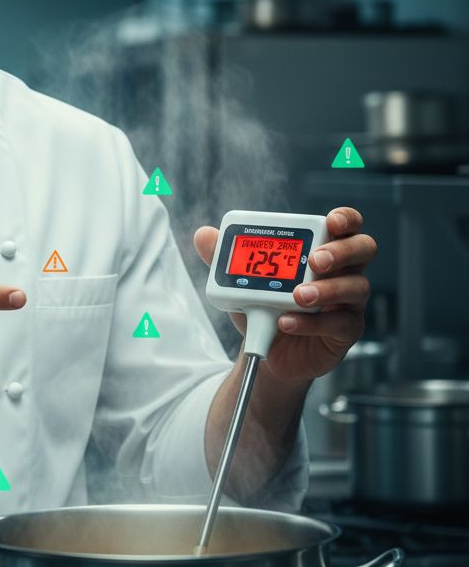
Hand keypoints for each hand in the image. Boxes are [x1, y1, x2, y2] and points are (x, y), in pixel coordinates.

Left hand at [193, 207, 377, 387]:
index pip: (347, 226)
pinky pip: (340, 324)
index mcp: (323, 249)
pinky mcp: (345, 331)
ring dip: (326, 289)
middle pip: (363, 250)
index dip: (345, 218)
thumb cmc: (264, 304)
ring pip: (356, 287)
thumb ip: (225, 257)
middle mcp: (343, 272)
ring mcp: (348, 302)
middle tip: (314, 260)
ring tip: (298, 295)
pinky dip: (312, 323)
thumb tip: (203, 235)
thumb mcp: (242, 280)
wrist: (265, 348)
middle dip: (341, 251)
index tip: (330, 220)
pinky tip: (287, 321)